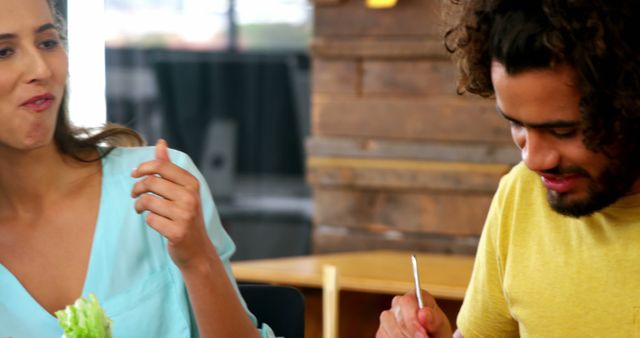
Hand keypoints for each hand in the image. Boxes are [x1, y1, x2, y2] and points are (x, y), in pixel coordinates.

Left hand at [131, 139, 215, 269]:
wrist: (198, 249)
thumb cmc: (185, 216)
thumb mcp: (182, 190)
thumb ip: (169, 167)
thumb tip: (161, 143)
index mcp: (192, 183)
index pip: (162, 165)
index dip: (143, 167)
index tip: (134, 174)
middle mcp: (191, 197)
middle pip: (151, 182)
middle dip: (137, 188)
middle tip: (135, 194)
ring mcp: (185, 215)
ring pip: (148, 200)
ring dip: (139, 205)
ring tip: (141, 208)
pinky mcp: (177, 232)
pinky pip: (151, 219)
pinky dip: (148, 220)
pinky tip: (155, 222)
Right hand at [376, 289, 452, 337]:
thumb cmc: (436, 332)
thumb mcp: (440, 326)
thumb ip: (434, 319)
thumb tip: (424, 313)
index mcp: (414, 296)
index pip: (407, 302)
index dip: (413, 321)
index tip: (423, 335)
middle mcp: (398, 304)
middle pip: (397, 317)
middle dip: (410, 334)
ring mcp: (388, 318)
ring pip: (389, 329)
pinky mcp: (382, 331)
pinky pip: (384, 336)